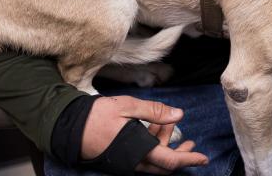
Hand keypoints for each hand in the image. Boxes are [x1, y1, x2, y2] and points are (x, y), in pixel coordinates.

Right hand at [81, 95, 207, 173]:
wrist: (68, 127)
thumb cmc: (97, 116)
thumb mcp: (128, 106)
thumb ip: (154, 111)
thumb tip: (179, 115)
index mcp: (137, 151)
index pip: (170, 161)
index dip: (188, 159)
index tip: (203, 159)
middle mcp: (133, 162)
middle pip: (164, 165)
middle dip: (180, 154)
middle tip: (190, 143)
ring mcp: (125, 164)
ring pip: (153, 162)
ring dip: (165, 146)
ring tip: (167, 125)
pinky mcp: (120, 161)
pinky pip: (142, 159)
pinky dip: (152, 146)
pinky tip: (152, 128)